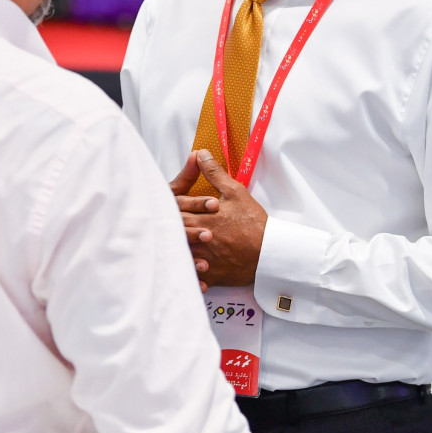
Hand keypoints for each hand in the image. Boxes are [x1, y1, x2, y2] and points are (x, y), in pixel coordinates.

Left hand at [171, 149, 266, 289]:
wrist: (270, 251)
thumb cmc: (253, 222)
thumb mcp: (234, 191)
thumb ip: (214, 173)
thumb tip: (199, 154)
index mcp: (202, 218)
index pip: (176, 211)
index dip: (169, 206)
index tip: (166, 203)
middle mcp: (199, 240)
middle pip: (175, 233)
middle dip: (169, 227)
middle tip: (161, 224)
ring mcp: (205, 259)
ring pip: (181, 255)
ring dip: (176, 250)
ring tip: (169, 247)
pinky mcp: (212, 275)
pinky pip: (195, 278)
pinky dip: (189, 276)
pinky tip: (186, 273)